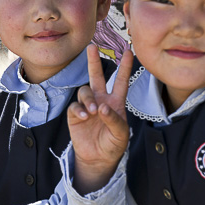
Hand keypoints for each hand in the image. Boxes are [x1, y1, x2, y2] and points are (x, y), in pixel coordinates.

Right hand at [67, 45, 132, 193]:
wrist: (98, 158)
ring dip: (88, 99)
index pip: (120, 81)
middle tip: (92, 46)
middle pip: (96, 76)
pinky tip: (85, 117)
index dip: (125, 66)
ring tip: (93, 111)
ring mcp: (87, 106)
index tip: (129, 51)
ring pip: (84, 91)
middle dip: (93, 61)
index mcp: (116, 102)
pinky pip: (75, 106)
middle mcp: (101, 100)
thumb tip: (103, 107)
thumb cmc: (113, 144)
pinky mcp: (75, 114)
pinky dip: (80, 110)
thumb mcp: (120, 134)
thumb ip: (114, 120)